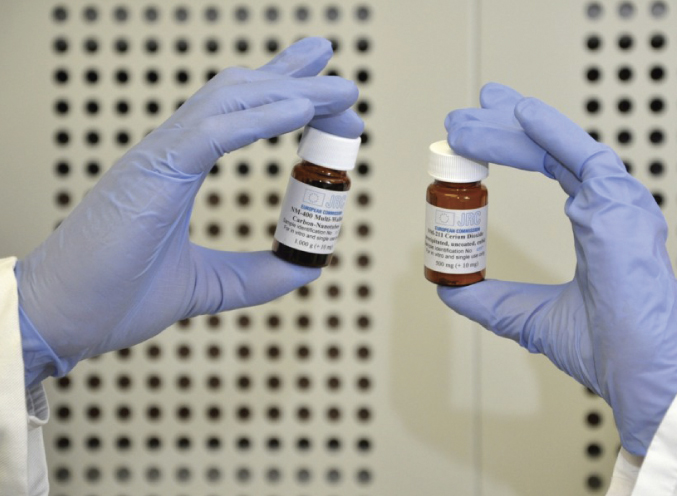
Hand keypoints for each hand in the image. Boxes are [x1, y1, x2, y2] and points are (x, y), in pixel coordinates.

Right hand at [16, 37, 362, 386]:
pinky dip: (260, 119)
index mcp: (178, 169)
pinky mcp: (152, 173)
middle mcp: (171, 152)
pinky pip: (214, 132)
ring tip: (340, 90)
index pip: (238, 115)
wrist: (62, 319)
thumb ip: (254, 276)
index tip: (324, 97)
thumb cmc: (116, 298)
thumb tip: (304, 268)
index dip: (283, 97)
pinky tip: (300, 110)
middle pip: (242, 95)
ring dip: (292, 92)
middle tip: (345, 84)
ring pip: (233, 101)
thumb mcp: (205, 285)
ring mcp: (160, 157)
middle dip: (297, 82)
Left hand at [440, 83, 676, 455]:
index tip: (474, 136)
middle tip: (462, 115)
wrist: (640, 375)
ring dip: (510, 128)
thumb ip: (490, 300)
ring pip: (559, 148)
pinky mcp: (621, 209)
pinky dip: (551, 132)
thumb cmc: (605, 348)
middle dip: (503, 127)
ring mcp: (618, 204)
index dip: (512, 146)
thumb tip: (449, 288)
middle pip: (550, 150)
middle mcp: (609, 205)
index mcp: (597, 222)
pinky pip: (583, 157)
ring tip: (470, 114)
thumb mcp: (528, 317)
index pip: (551, 167)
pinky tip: (518, 113)